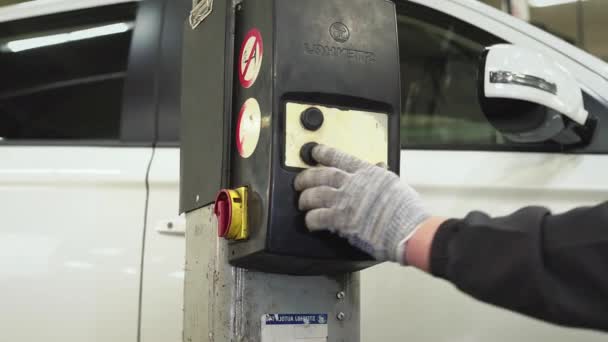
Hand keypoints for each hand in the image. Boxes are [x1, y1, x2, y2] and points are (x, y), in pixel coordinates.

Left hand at [294, 145, 429, 262]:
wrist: (407, 229)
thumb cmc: (407, 211)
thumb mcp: (396, 184)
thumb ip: (382, 175)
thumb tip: (380, 166)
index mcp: (368, 173)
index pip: (340, 158)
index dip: (324, 153)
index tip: (315, 151)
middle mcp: (354, 183)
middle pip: (321, 174)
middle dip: (307, 177)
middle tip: (300, 181)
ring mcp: (345, 201)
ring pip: (315, 194)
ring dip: (306, 198)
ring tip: (302, 202)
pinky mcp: (341, 220)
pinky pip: (318, 217)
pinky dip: (311, 219)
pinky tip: (309, 222)